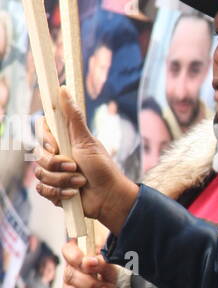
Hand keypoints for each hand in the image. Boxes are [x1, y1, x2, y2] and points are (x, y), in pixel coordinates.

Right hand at [34, 87, 138, 232]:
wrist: (109, 197)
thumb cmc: (102, 168)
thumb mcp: (87, 140)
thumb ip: (74, 117)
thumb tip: (64, 90)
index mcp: (63, 140)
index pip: (41, 130)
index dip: (46, 139)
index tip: (57, 147)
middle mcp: (56, 155)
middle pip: (38, 154)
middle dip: (58, 165)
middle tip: (76, 167)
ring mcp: (53, 173)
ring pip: (40, 174)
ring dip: (63, 180)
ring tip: (80, 182)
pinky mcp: (53, 190)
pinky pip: (42, 190)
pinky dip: (59, 192)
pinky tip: (73, 193)